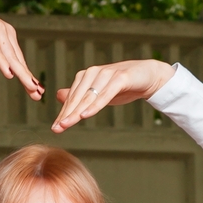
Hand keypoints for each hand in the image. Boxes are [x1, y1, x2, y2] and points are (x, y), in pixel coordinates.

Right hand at [0, 0, 42, 100]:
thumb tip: (3, 64)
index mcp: (6, 36)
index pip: (18, 60)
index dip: (27, 77)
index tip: (36, 92)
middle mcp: (5, 33)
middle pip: (18, 60)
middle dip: (28, 78)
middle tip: (38, 94)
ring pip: (10, 57)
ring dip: (21, 73)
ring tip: (30, 86)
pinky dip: (2, 62)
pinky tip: (9, 73)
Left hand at [52, 58, 175, 131]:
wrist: (147, 76)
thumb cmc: (122, 85)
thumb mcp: (99, 92)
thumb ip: (81, 95)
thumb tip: (59, 96)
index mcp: (86, 76)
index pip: (72, 98)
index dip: (63, 113)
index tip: (55, 128)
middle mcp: (94, 73)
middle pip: (78, 97)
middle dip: (67, 114)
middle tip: (57, 129)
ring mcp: (107, 74)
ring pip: (89, 96)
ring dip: (77, 111)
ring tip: (67, 124)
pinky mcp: (121, 78)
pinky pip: (106, 93)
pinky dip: (96, 104)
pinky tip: (86, 115)